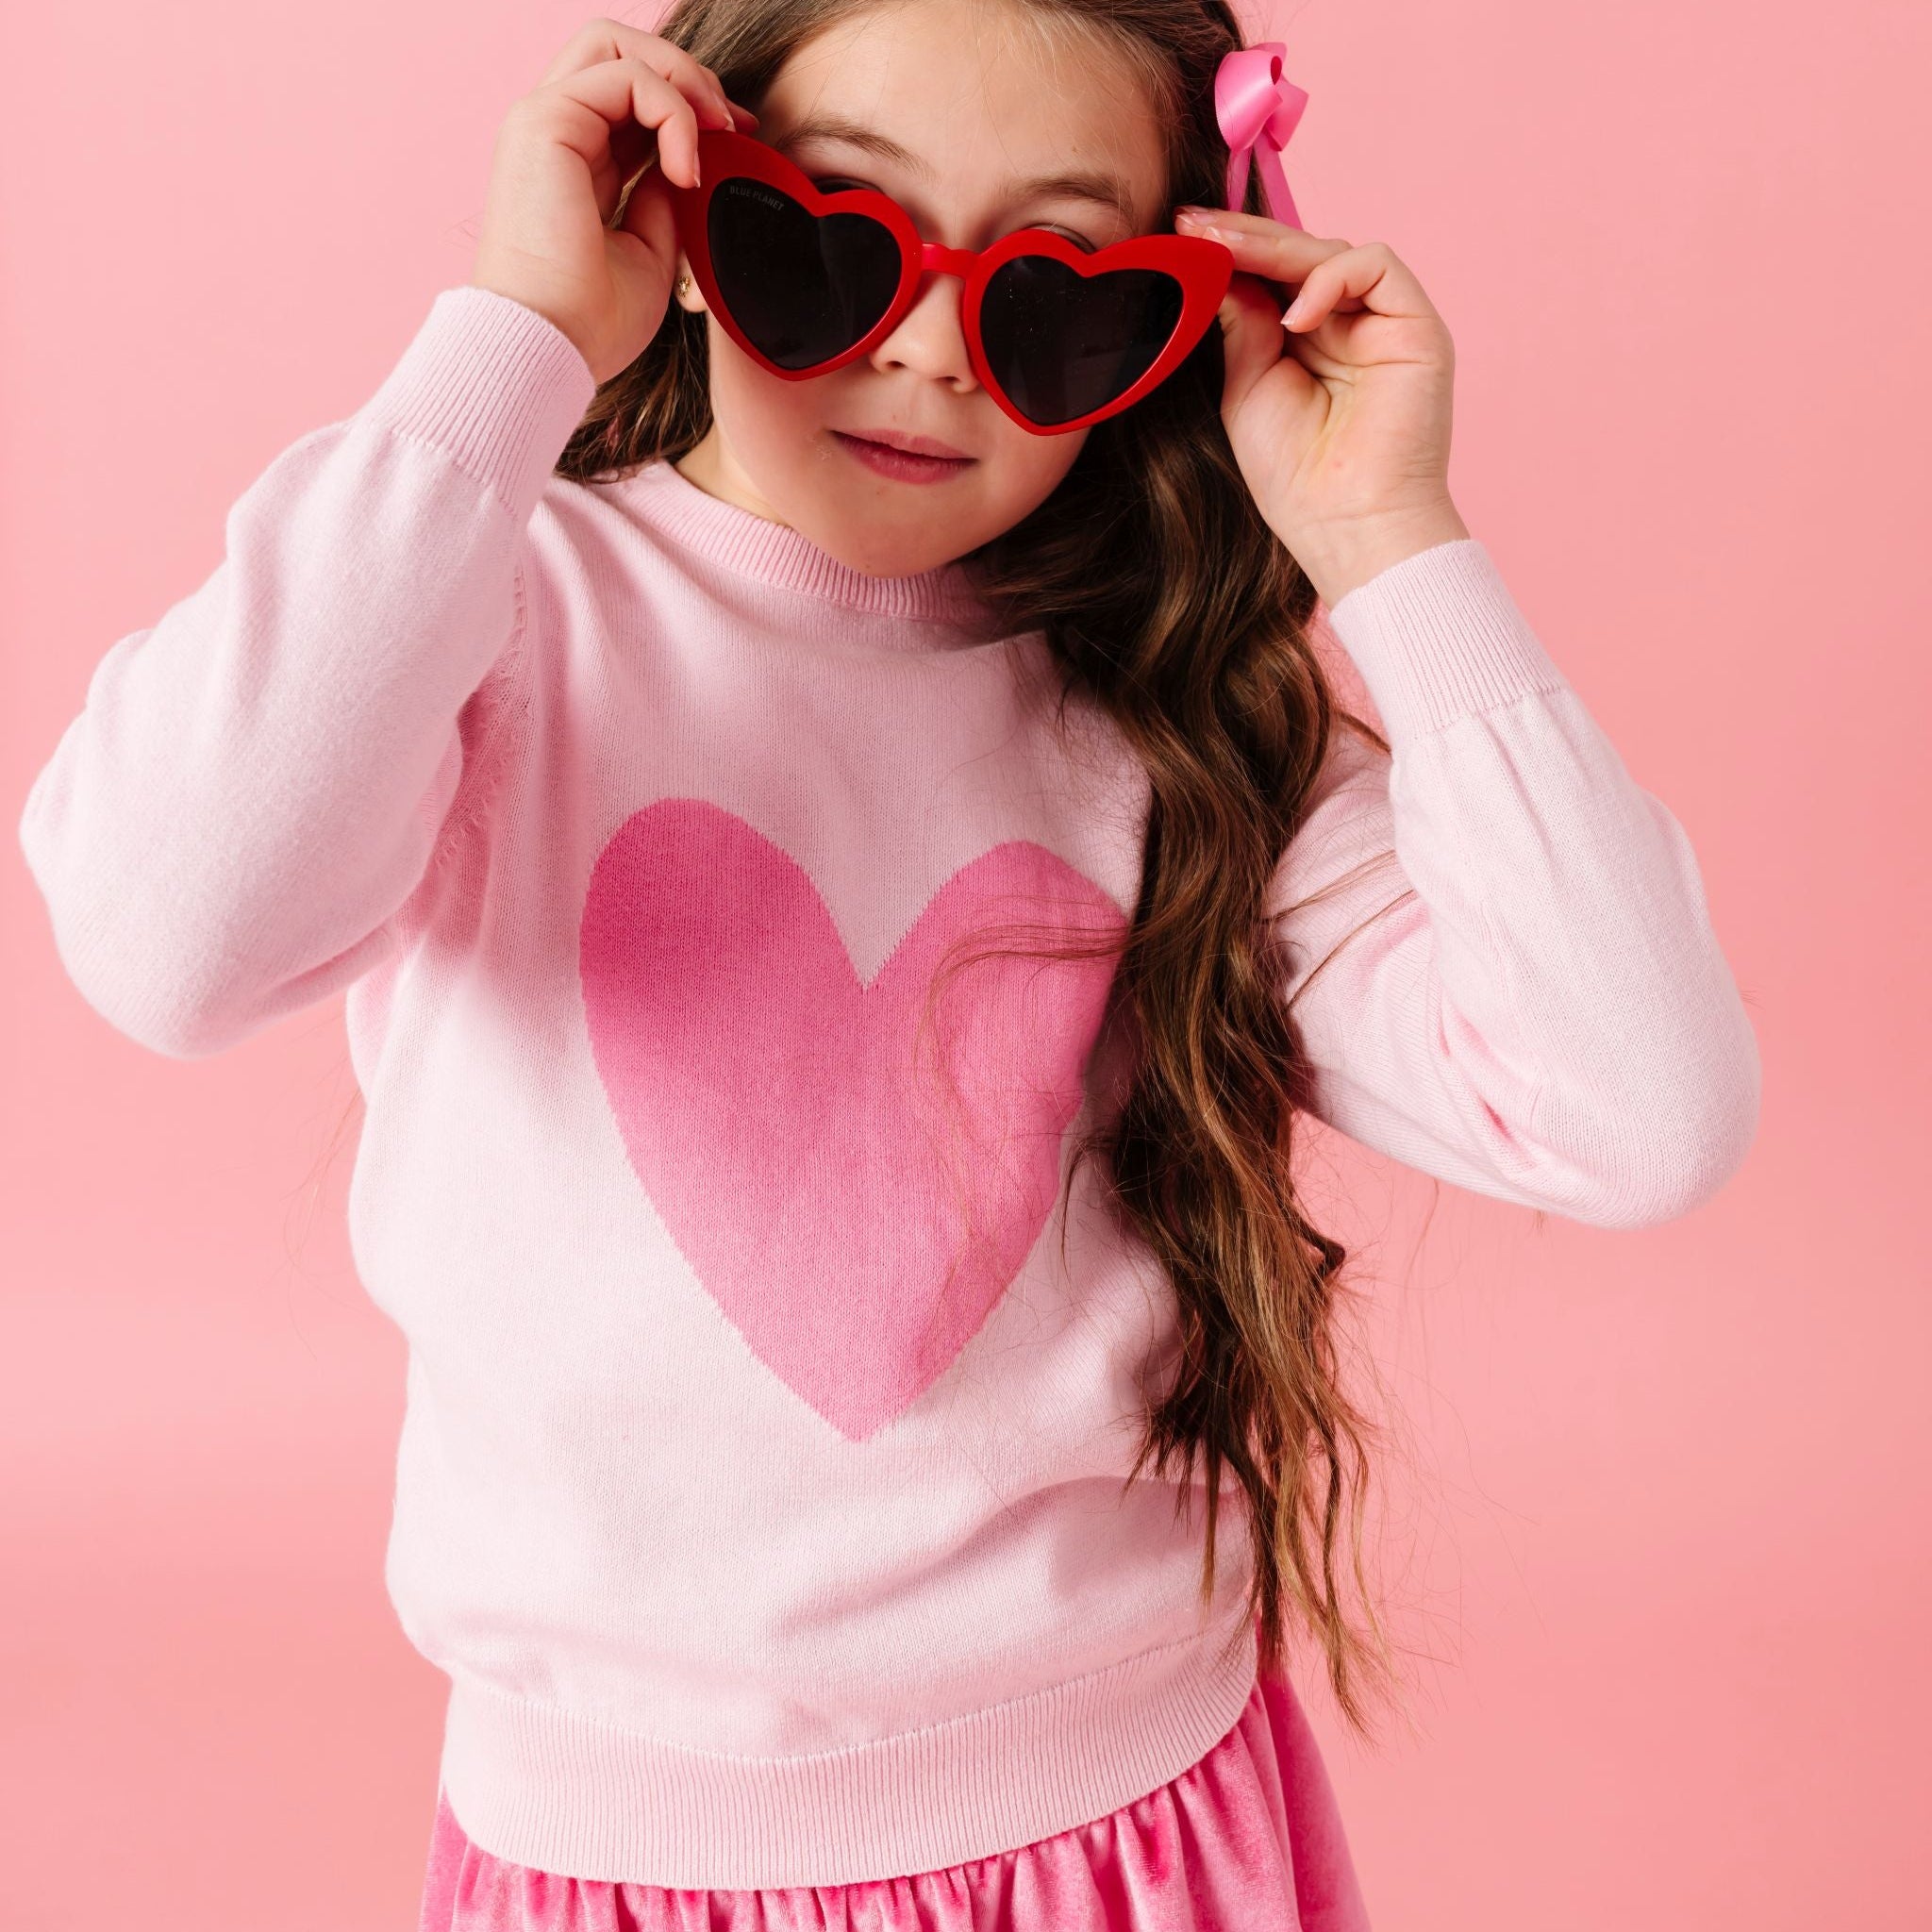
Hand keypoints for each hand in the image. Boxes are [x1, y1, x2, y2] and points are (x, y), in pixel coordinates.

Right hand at [469, 17, 758, 385]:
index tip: (738, 137)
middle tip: (730, 124)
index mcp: (575, 161)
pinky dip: (672, 111)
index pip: (632, 95)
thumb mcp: (651, 250)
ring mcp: (545, 121)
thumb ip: (666, 194)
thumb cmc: (592, 321)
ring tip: (715, 133)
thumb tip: (691, 158)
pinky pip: (626, 77)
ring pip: (617, 44)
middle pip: (619, 48)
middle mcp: (555, 132)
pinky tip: (686, 168)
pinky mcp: (545, 121)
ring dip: (681, 79)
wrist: (549, 349)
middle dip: (686, 74)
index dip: (691, 103)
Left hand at [1175, 205, 1470, 606]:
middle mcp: (1350, 327)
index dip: (1232, 252)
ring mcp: (1385, 324)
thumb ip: (1241, 325)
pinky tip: (1294, 317)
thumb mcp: (1248, 388)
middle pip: (1300, 257)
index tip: (1183, 234)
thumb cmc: (1296, 478)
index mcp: (1310, 344)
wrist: (1347, 526)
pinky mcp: (1416, 326)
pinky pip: (1375, 266)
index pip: (1273, 277)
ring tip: (1225, 254)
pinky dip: (1330, 278)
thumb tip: (1220, 265)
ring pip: (1333, 252)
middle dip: (1244, 237)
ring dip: (1276, 248)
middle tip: (1192, 225)